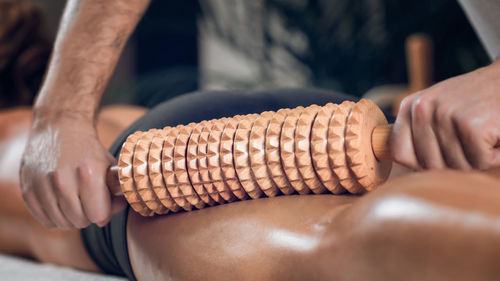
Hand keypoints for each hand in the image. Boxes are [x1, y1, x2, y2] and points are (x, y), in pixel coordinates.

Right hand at [20, 114, 125, 228]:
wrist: (59, 128)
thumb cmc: (89, 151)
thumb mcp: (109, 166)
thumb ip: (116, 193)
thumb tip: (112, 215)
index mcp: (88, 173)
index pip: (98, 215)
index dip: (105, 213)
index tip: (104, 204)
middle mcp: (62, 180)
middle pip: (80, 221)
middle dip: (89, 215)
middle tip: (90, 202)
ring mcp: (42, 186)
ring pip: (62, 224)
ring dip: (72, 218)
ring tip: (77, 201)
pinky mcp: (28, 190)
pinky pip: (46, 220)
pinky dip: (56, 217)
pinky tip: (62, 202)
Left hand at [391, 60, 499, 170]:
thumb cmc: (476, 100)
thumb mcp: (438, 108)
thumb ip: (419, 133)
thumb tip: (404, 164)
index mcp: (409, 106)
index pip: (398, 154)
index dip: (420, 164)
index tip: (442, 155)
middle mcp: (422, 109)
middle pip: (429, 165)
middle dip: (455, 163)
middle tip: (471, 142)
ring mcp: (445, 115)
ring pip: (455, 166)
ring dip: (477, 159)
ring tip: (484, 134)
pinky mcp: (470, 125)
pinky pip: (478, 162)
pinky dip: (495, 156)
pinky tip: (495, 134)